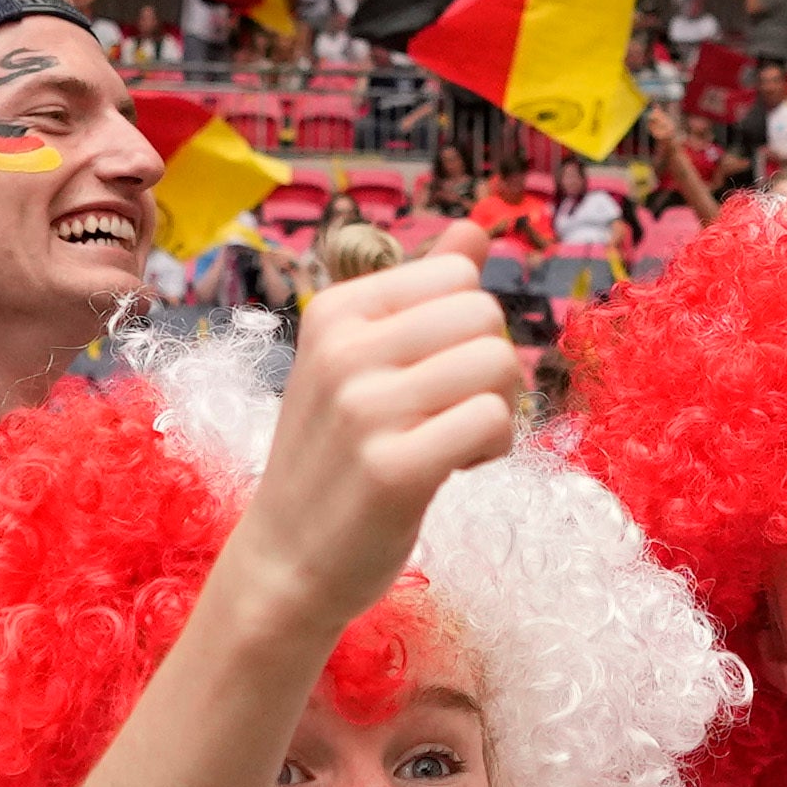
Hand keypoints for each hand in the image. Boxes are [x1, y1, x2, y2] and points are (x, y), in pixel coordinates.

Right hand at [249, 254, 528, 614]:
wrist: (288, 560)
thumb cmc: (336, 455)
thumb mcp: (360, 360)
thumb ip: (421, 292)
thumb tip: (478, 227)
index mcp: (335, 311)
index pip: (458, 274)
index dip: (466, 326)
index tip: (432, 375)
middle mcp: (344, 350)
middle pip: (485, 315)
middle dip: (491, 367)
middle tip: (452, 413)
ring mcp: (365, 409)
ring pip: (498, 364)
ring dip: (497, 410)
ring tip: (452, 442)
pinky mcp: (394, 469)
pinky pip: (493, 421)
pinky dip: (493, 448)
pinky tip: (454, 470)